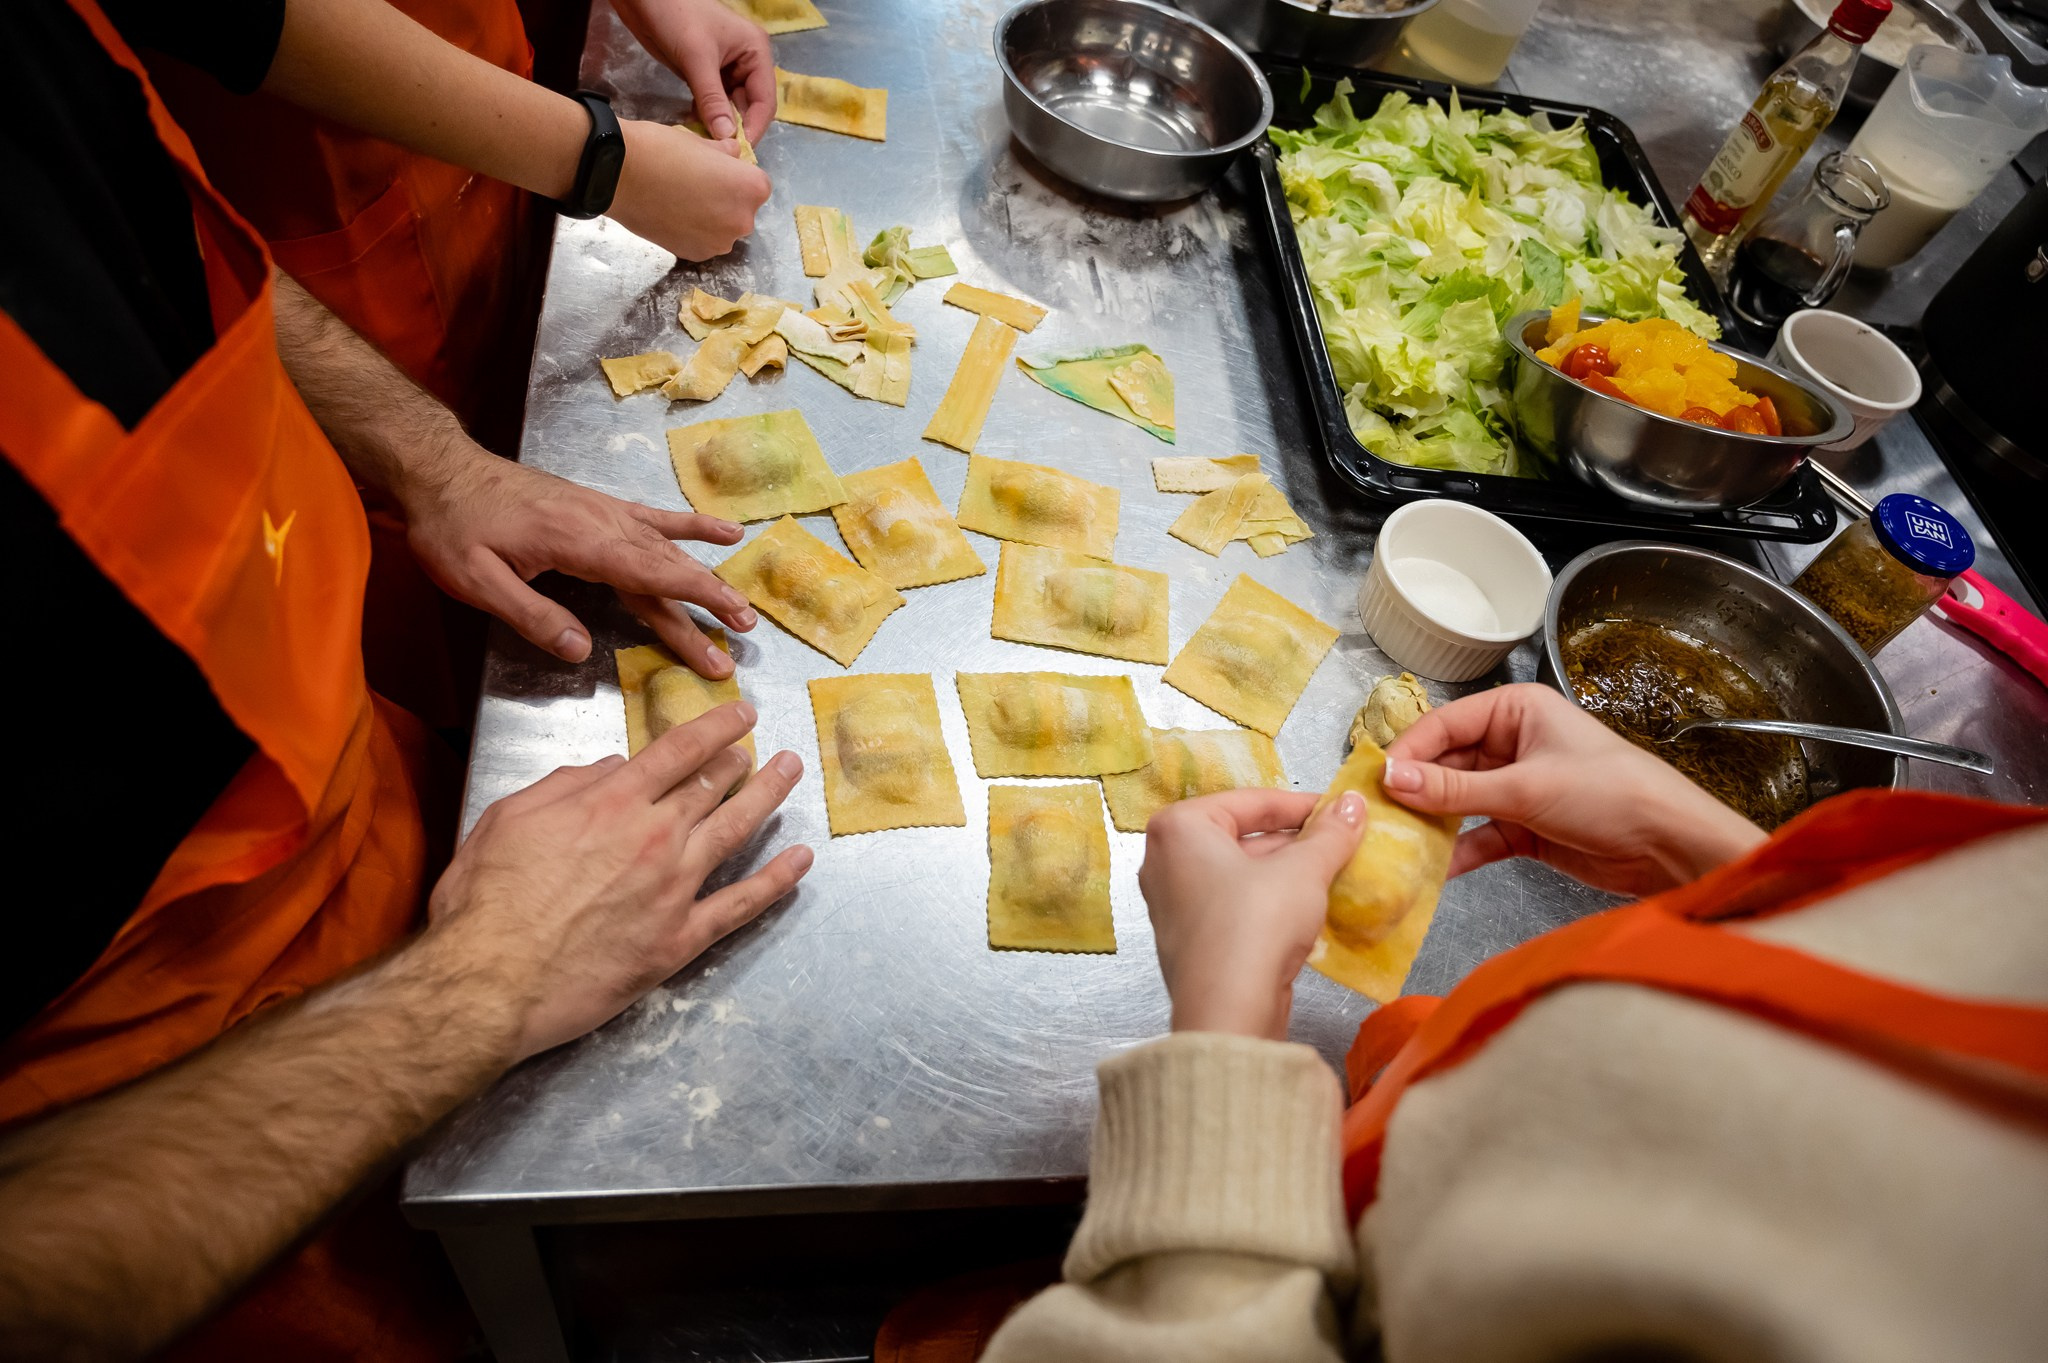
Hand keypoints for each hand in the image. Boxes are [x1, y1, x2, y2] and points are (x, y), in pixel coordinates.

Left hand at [398, 441, 756, 675]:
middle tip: (746, 630)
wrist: (441, 470)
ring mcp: (605, 512)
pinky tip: (724, 532)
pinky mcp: (599, 508)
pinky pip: (654, 519)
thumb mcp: (476, 581)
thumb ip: (531, 616)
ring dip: (705, 576)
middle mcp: (602, 522)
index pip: (649, 574)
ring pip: (666, 548)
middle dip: (709, 599)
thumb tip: (581, 651)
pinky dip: (691, 527)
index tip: (729, 621)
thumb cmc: (452, 527)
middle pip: (666, 566)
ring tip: (742, 605)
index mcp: (577, 541)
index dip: (693, 599)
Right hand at [424, 702, 810, 1058]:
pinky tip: (801, 860)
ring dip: (768, 798)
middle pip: (712, 787)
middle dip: (740, 761)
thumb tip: (610, 766)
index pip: (679, 751)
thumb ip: (566, 784)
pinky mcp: (680, 941)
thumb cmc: (486, 902)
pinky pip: (741, 905)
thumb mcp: (508, 817)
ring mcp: (674, 890)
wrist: (489, 983)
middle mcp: (654, 838)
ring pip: (736, 831)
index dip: (716, 727)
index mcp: (612, 802)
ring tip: (790, 773)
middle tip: (758, 748)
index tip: (740, 714)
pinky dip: (777, 881)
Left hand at [612, 0, 776, 142]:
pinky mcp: (705, 75)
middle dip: (734, 128)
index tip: (738, 151)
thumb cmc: (676, 16)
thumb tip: (726, 136)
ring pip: (729, 108)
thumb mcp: (696, 58)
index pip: (764, 100)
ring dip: (718, 125)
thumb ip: (712, 99)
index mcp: (756, 52)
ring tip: (705, 143)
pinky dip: (704, 116)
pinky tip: (694, 127)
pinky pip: (712, 103)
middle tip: (719, 151)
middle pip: (749, 107)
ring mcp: (725, 69)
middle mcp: (746, 63)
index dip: (753, 127)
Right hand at [612, 120, 771, 260]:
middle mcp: (743, 221)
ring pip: (723, 228)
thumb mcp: (702, 142)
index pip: (757, 185)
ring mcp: (719, 243)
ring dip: (711, 218)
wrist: (618, 174)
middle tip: (695, 184)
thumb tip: (733, 154)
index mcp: (753, 189)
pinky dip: (693, 231)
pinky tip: (672, 215)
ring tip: (681, 200)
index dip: (735, 176)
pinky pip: (704, 241)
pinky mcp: (695, 255)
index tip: (714, 170)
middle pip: (742, 210)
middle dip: (726, 199)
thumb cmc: (662, 150)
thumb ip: (726, 153)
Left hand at [1139, 790, 1365, 1040]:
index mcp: (1178, 829)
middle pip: (1243, 836)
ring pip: (1241, 873)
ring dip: (1287, 873)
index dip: (1302, 804)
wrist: (1230, 1011)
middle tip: (1341, 841)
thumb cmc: (1255, 925)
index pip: (1251, 802)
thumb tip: (1353, 804)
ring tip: (1334, 872)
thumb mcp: (1303, 870)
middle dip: (1295, 841)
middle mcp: (1165, 861)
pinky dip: (1270, 902)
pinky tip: (1309, 908)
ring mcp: (1174, 903)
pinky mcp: (1191, 939)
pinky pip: (1235, 905)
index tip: (1339, 808)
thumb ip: (1329, 834)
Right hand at [1384, 684, 1766, 895]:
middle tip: (1375, 817)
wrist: (1671, 847)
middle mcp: (1513, 743)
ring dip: (1431, 824)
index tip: (1372, 780)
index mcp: (1516, 710)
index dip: (1408, 751)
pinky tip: (1432, 872)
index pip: (1444, 723)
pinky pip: (1479, 837)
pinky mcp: (1525, 827)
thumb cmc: (1610, 794)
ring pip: (1458, 802)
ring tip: (1395, 845)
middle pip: (1446, 763)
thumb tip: (1390, 779)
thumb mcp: (1524, 788)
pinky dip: (1458, 853)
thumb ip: (1453, 788)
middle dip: (1414, 790)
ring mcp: (1518, 787)